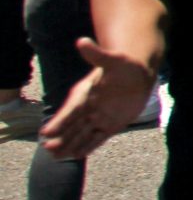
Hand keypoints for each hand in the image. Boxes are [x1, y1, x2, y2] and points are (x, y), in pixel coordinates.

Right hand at [39, 39, 155, 161]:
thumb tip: (82, 41)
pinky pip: (98, 138)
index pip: (69, 111)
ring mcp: (99, 117)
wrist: (139, 74)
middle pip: (71, 126)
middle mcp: (89, 108)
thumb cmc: (124, 65)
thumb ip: (96, 55)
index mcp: (85, 94)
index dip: (58, 122)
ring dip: (70, 145)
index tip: (45, 133)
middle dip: (61, 138)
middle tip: (48, 149)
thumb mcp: (112, 60)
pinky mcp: (111, 124)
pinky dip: (89, 146)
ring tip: (57, 158)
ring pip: (82, 134)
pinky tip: (77, 156)